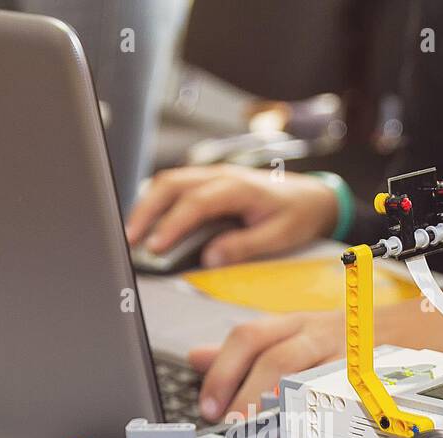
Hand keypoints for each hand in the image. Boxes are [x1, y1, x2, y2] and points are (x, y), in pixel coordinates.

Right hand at [125, 165, 339, 267]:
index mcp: (239, 187)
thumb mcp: (278, 236)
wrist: (312, 196)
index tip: (156, 246)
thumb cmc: (297, 215)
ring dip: (146, 204)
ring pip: (169, 181)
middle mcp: (221, 175)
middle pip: (171, 183)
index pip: (195, 202)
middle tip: (130, 239)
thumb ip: (244, 246)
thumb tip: (210, 258)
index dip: (172, 224)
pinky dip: (156, 201)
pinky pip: (175, 185)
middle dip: (146, 210)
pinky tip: (147, 222)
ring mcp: (213, 174)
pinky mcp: (208, 181)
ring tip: (131, 233)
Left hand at [188, 291, 442, 420]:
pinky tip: (310, 432)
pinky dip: (324, 411)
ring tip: (257, 431)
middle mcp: (320, 332)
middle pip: (272, 352)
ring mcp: (348, 350)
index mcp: (297, 325)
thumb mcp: (296, 333)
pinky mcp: (376, 371)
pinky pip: (347, 390)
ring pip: (306, 368)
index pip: (249, 336)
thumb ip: (247, 349)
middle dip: (243, 389)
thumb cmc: (352, 336)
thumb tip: (195, 358)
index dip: (221, 371)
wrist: (423, 327)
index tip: (207, 407)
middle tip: (227, 424)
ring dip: (275, 402)